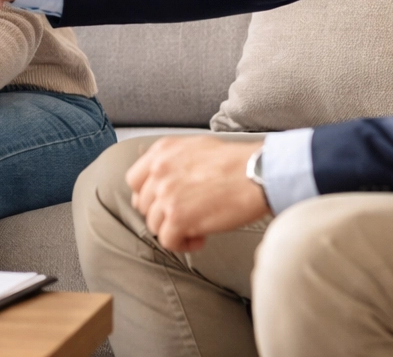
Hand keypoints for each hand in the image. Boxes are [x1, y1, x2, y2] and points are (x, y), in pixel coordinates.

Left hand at [127, 137, 271, 252]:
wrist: (257, 174)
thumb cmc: (235, 162)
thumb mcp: (195, 148)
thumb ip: (172, 162)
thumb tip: (159, 182)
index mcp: (161, 152)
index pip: (134, 180)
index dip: (147, 195)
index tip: (160, 203)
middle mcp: (159, 172)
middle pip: (144, 206)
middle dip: (163, 215)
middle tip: (184, 217)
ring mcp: (166, 195)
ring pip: (154, 225)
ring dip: (174, 230)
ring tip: (196, 228)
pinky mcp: (178, 218)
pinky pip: (167, 241)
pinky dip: (182, 244)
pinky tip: (200, 238)